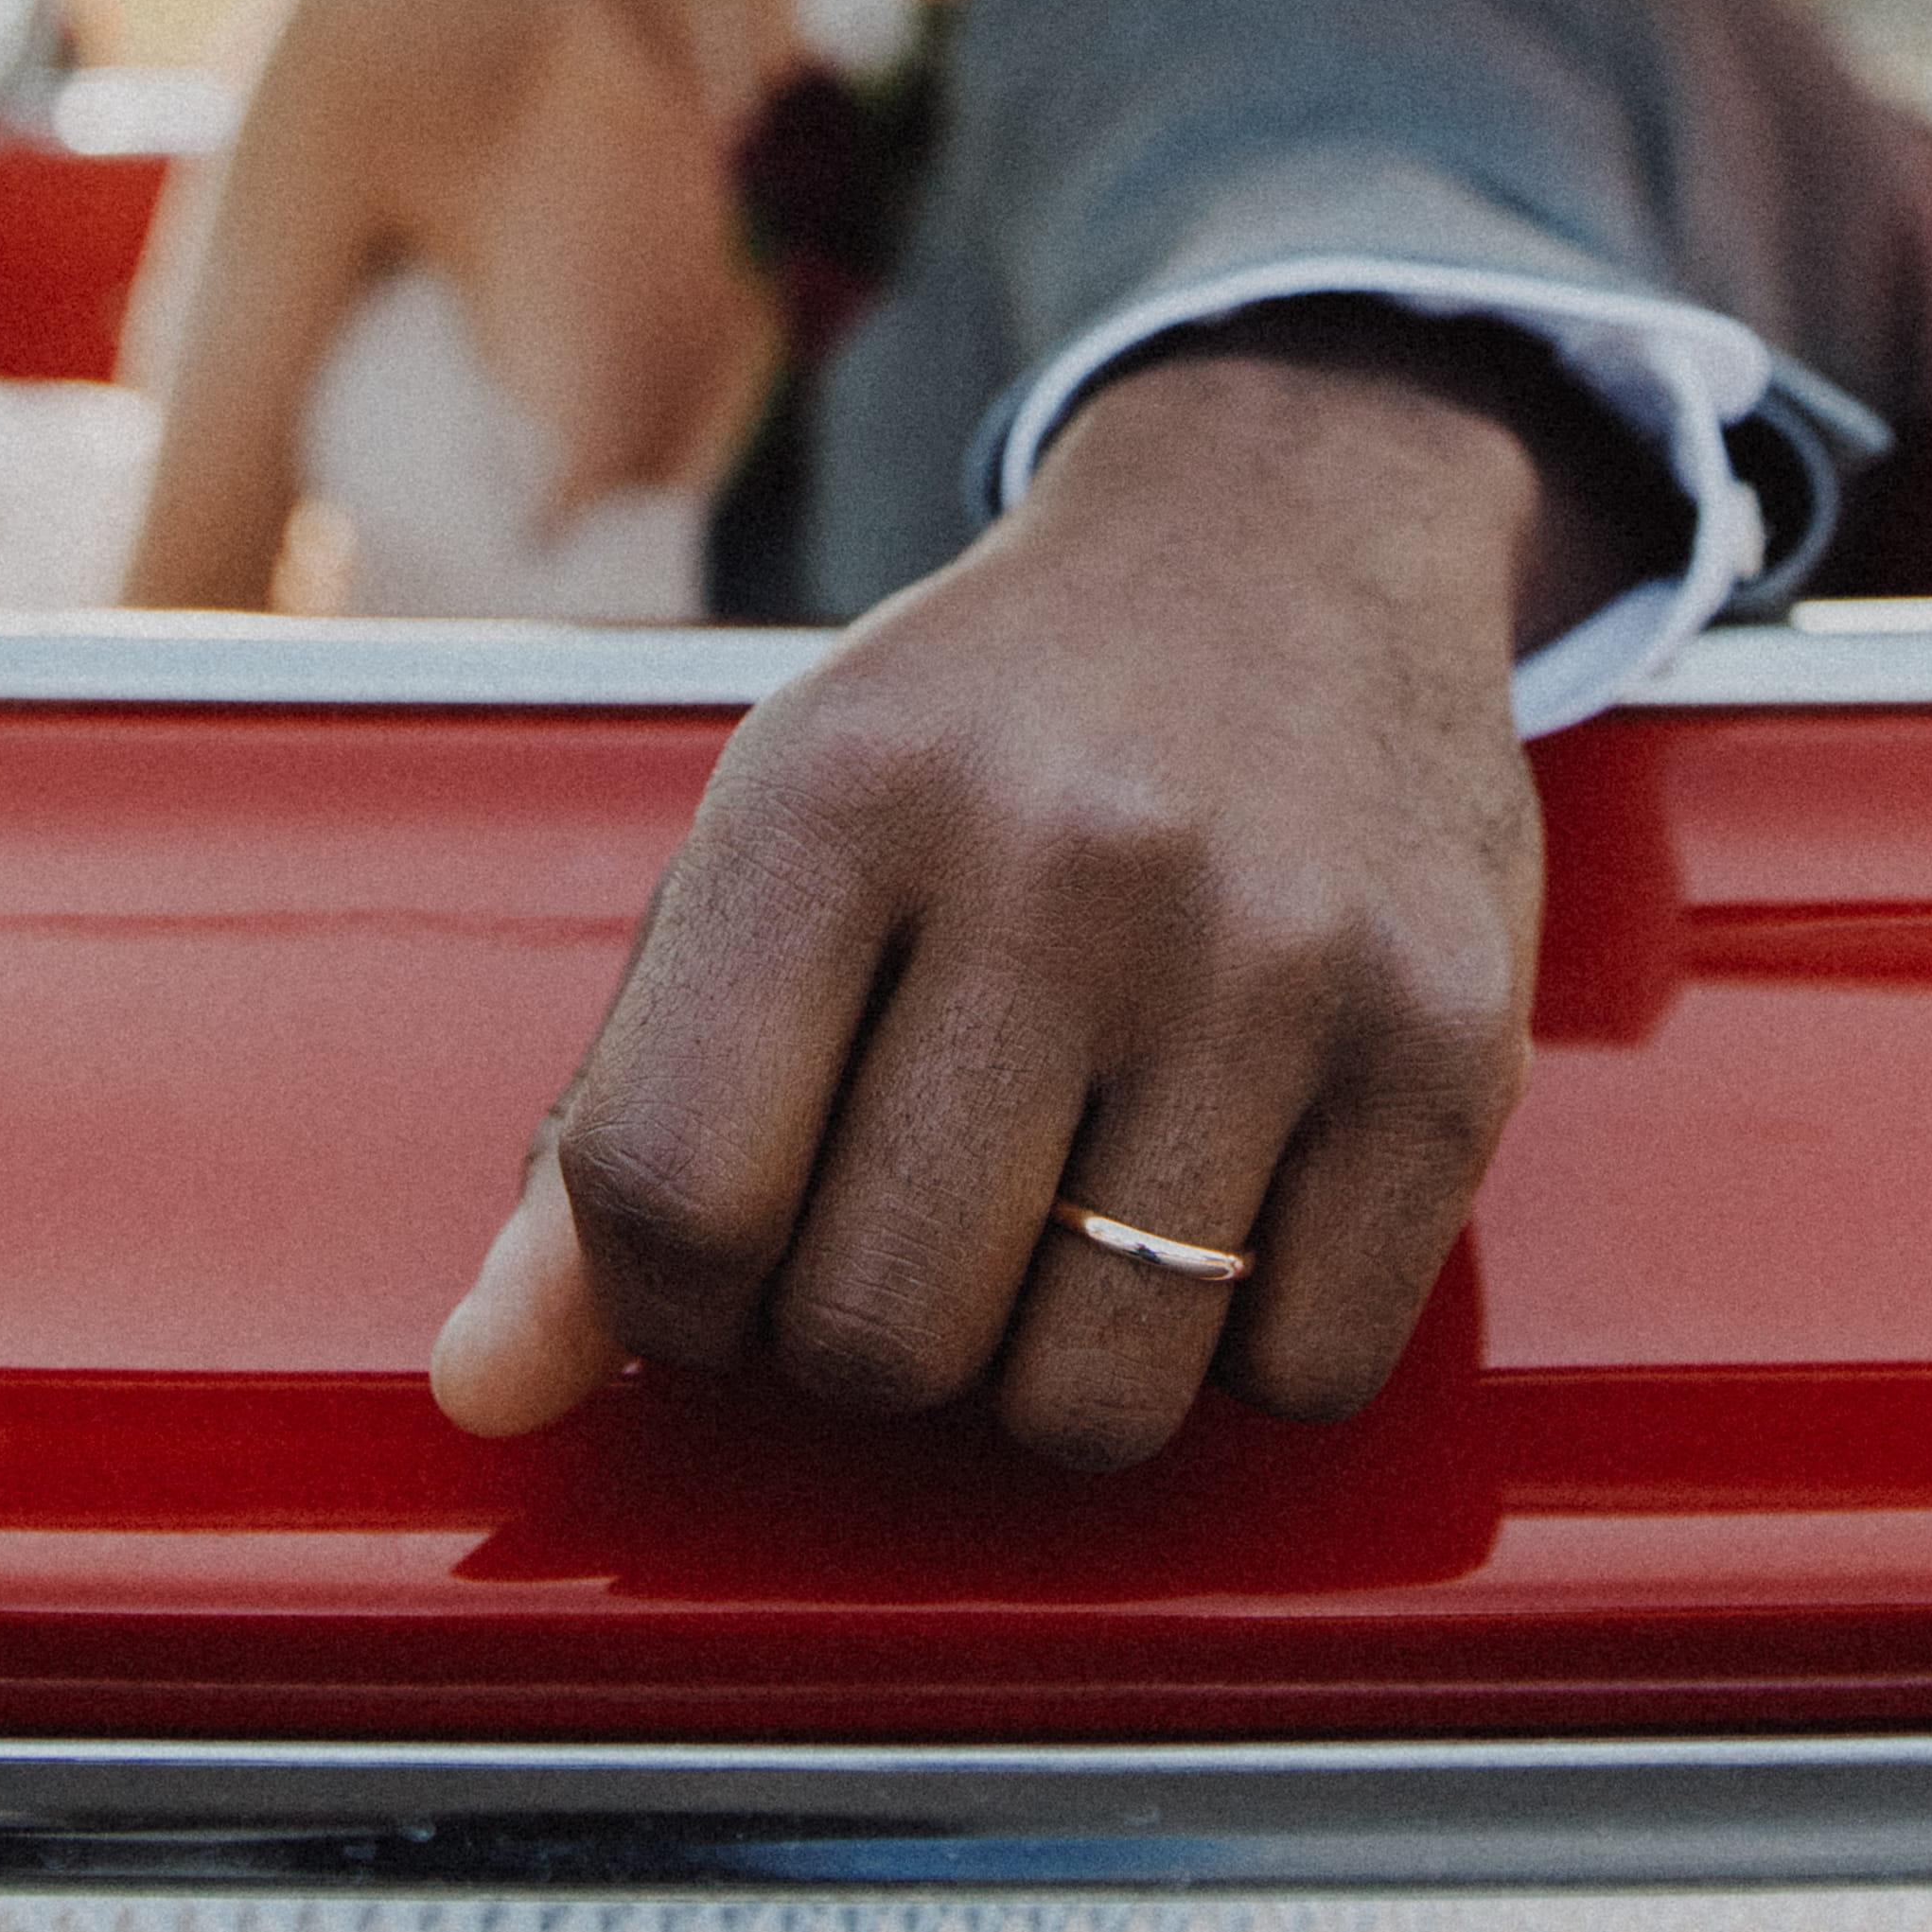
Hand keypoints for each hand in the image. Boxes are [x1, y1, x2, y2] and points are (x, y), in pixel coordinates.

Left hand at [430, 348, 1560, 1470]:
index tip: (721, 1265)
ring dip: (1053, 1372)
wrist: (1289, 532)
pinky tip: (1225, 1198)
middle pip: (880, 1333)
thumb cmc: (994, 726)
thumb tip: (485, 1394)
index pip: (670, 1192)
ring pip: (1093, 1398)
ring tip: (1064, 1220)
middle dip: (869, 1339)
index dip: (666, 1304)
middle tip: (916, 1223)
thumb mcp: (771, 842)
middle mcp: (1063, 855)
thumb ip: (615, 1120)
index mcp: (844, 789)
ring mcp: (1272, 950)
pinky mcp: (1445, 1036)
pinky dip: (1245, 1350)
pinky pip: (1302, 1373)